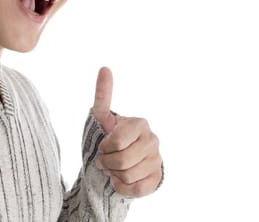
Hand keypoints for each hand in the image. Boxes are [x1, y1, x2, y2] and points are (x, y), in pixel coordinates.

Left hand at [91, 67, 162, 197]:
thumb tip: (104, 67)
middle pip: (121, 160)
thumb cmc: (108, 138)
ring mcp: (156, 159)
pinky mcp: (156, 178)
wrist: (116, 162)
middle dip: (106, 162)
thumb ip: (103, 95)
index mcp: (139, 123)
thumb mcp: (102, 118)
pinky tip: (120, 179)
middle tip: (104, 159)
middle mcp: (152, 139)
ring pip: (127, 176)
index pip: (118, 140)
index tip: (103, 145)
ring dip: (113, 175)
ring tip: (113, 168)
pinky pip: (135, 189)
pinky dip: (121, 187)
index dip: (105, 147)